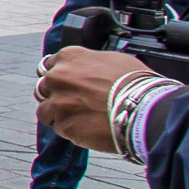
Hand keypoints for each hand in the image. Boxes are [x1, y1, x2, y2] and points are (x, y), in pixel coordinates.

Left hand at [35, 46, 157, 152]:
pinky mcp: (63, 125)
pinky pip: (59, 128)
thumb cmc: (136, 84)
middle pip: (43, 88)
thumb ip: (89, 64)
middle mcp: (57, 77)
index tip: (67, 86)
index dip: (59, 79)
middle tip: (74, 104)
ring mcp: (58, 102)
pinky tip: (88, 128)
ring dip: (59, 115)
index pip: (49, 66)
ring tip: (82, 119)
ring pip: (45, 110)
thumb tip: (86, 70)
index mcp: (69, 57)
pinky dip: (70, 130)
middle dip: (55, 96)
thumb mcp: (113, 60)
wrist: (145, 110)